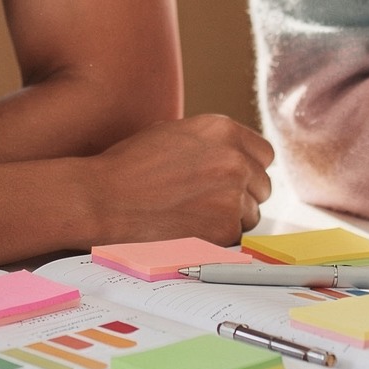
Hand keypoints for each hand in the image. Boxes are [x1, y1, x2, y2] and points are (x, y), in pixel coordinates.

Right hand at [81, 115, 274, 247]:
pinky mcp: (225, 229)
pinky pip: (235, 238)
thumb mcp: (173, 133)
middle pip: (263, 185)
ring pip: (251, 214)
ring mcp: (233, 196)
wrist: (104, 198)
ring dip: (231, 218)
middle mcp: (235, 160)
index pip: (265, 153)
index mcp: (223, 130)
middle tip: (212, 203)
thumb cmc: (129, 166)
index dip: (250, 168)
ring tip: (193, 216)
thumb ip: (210, 143)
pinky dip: (217, 238)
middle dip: (244, 195)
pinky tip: (188, 230)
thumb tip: (235, 156)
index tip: (236, 179)